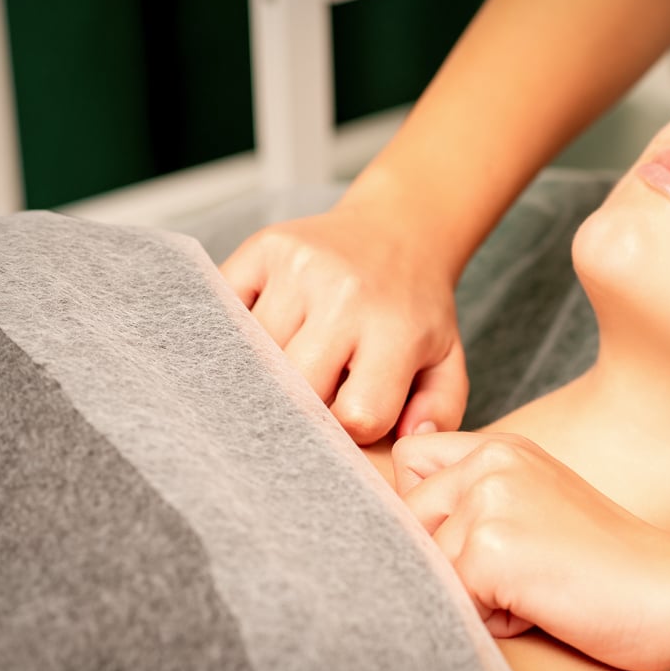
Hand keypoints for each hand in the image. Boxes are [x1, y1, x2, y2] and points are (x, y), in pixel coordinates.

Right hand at [219, 201, 467, 443]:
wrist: (397, 231)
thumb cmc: (414, 309)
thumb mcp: (445, 361)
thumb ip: (439, 412)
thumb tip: (408, 439)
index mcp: (396, 330)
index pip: (356, 414)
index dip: (349, 429)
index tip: (352, 412)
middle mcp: (346, 294)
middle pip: (297, 388)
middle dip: (304, 403)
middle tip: (318, 390)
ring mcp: (301, 267)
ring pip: (256, 355)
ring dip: (269, 368)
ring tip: (298, 355)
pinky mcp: (265, 247)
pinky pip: (224, 311)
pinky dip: (235, 332)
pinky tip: (263, 333)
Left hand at [394, 431, 669, 670]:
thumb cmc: (609, 564)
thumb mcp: (538, 505)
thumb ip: (477, 495)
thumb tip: (395, 507)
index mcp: (501, 446)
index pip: (409, 461)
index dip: (427, 508)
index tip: (475, 539)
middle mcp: (490, 461)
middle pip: (407, 518)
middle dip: (449, 559)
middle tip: (523, 571)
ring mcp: (489, 501)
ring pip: (429, 565)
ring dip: (474, 594)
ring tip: (536, 588)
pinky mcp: (490, 549)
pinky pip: (455, 601)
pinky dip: (494, 620)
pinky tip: (542, 606)